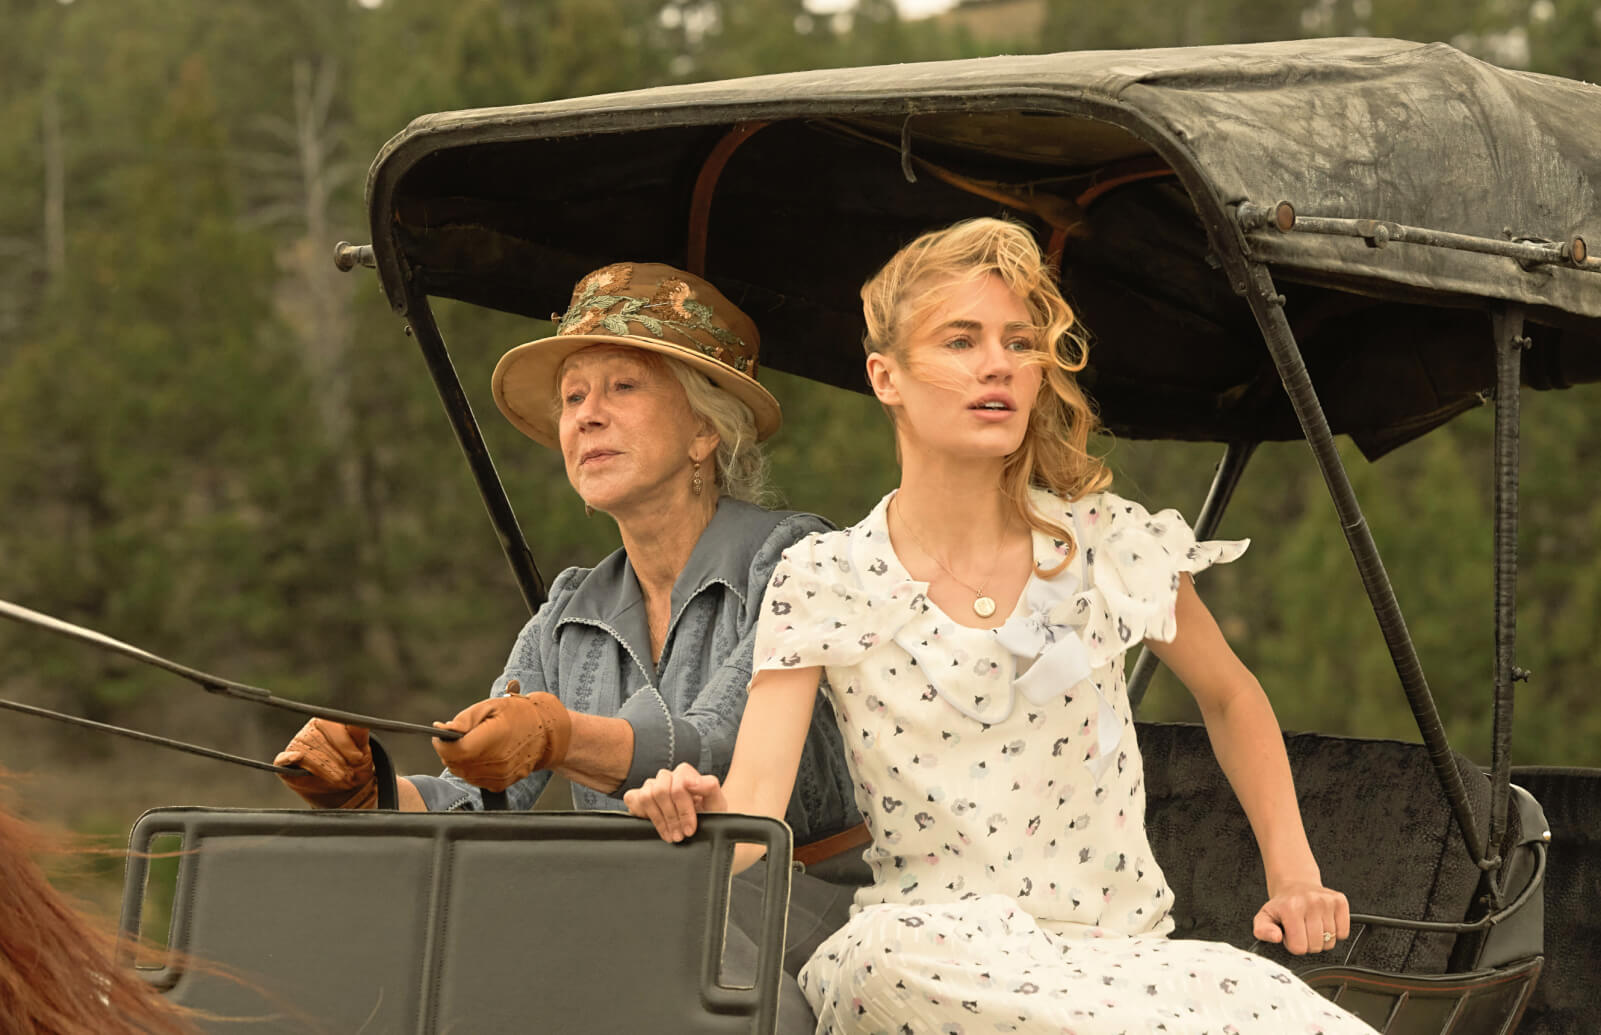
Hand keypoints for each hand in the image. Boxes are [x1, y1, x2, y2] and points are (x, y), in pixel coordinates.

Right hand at [274, 718, 376, 808]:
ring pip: (307, 754)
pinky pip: (282, 759)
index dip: (344, 743)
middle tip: (349, 774)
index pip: (330, 725)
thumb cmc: (351, 764)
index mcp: (326, 722)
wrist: (342, 784)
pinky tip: (297, 757)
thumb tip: (361, 722)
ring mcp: (296, 746)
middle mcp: (308, 731)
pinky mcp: (284, 762)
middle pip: (319, 742)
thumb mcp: (361, 750)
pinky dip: (287, 758)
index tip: (357, 758)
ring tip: (338, 778)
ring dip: (325, 769)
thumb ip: (360, 735)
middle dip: (337, 761)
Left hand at [432, 679, 572, 791]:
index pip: (454, 751)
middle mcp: (497, 761)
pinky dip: (471, 769)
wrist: (546, 733)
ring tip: (473, 744)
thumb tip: (442, 730)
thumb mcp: (490, 706)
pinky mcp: (500, 784)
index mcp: (493, 739)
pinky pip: (474, 780)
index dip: (442, 744)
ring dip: (461, 760)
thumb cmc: (518, 715)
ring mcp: (499, 775)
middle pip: (455, 764)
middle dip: (450, 751)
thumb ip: (464, 719)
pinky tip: (482, 755)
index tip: (442, 736)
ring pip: (462, 773)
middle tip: (459, 737)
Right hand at [623, 762, 727, 841]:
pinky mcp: (638, 796)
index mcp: (685, 774)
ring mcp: (651, 785)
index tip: (690, 829)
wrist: (703, 825)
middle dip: (672, 817)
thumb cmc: (709, 813)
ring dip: (659, 820)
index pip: (679, 784)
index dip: (684, 809)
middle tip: (680, 835)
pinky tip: (654, 825)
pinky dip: (641, 813)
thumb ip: (710, 786)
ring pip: (647, 795)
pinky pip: (632, 798)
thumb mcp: (717, 803)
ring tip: (671, 835)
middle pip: (661, 790)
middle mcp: (667, 777)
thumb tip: (691, 781)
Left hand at [1253, 879, 1351, 955]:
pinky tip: (1323, 922)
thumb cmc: (1282, 905)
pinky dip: (1335, 933)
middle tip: (1301, 930)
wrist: (1296, 885)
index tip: (1290, 934)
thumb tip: (1276, 937)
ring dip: (1321, 939)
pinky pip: (1344, 933)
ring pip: (1331, 942)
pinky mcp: (1340, 901)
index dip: (1293, 945)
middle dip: (1307, 944)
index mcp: (1291, 907)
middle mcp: (1311, 902)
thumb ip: (1262, 930)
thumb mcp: (1264, 917)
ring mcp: (1327, 901)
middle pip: (1316, 946)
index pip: (1299, 948)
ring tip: (1311, 926)